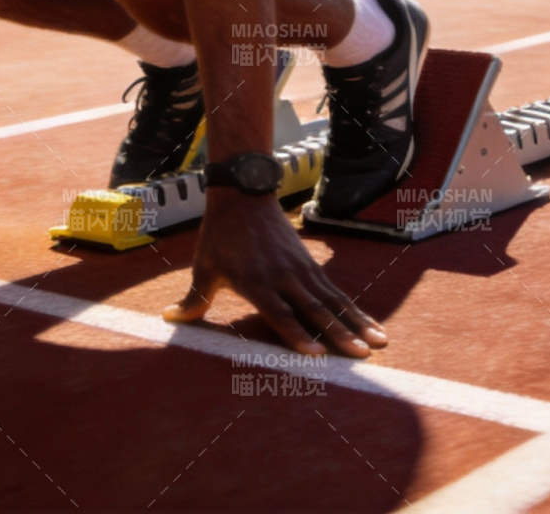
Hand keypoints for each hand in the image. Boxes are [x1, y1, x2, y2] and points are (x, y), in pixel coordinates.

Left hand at [164, 190, 387, 357]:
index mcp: (256, 281)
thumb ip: (194, 298)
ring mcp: (300, 270)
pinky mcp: (309, 264)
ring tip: (378, 343)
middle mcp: (283, 276)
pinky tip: (371, 326)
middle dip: (339, 333)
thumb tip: (170, 319)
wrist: (243, 194)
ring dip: (356, 323)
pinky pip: (335, 291)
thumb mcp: (203, 266)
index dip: (297, 335)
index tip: (317, 355)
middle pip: (315, 309)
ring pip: (333, 301)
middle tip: (361, 355)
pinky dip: (354, 309)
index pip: (280, 313)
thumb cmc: (220, 235)